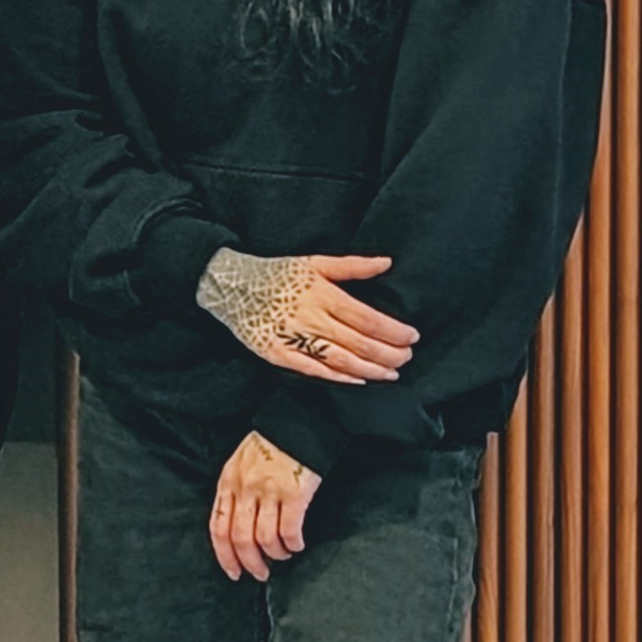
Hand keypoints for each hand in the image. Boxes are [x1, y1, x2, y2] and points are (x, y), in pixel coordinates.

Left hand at [210, 430, 322, 581]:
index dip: (224, 555)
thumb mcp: (240, 464)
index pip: (218, 527)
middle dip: (249, 562)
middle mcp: (245, 488)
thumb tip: (235, 527)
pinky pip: (289, 530)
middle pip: (239, 538)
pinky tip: (297, 545)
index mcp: (228, 482)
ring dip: (274, 555)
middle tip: (260, 573)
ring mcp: (269, 491)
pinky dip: (293, 544)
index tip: (233, 572)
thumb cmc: (270, 446)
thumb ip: (235, 491)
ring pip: (264, 538)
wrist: (298, 423)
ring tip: (283, 556)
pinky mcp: (295, 494)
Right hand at [212, 252, 416, 384]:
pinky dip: (338, 377)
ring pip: (341, 360)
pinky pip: (313, 370)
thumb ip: (352, 266)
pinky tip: (358, 380)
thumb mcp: (314, 262)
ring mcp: (292, 338)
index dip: (393, 331)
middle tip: (407, 358)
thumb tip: (386, 263)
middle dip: (389, 354)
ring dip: (371, 369)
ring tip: (391, 373)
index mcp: (321, 293)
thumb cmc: (275, 273)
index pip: (368, 318)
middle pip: (359, 342)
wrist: (228, 285)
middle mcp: (309, 318)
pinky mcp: (277, 353)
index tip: (412, 336)